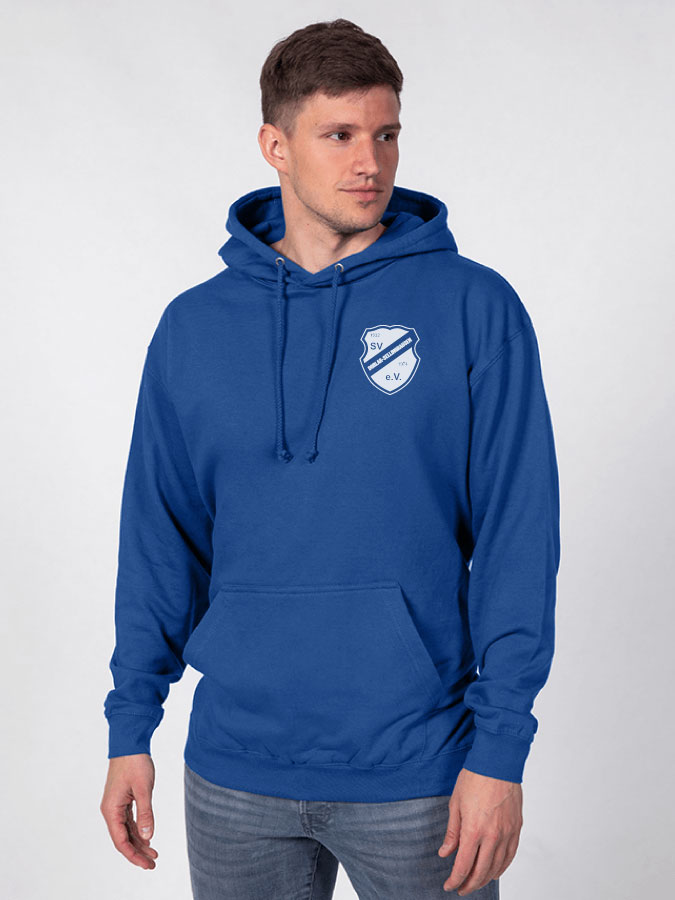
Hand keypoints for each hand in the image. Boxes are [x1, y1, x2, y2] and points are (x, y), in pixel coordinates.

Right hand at [100, 753, 158, 868]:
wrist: (129, 743)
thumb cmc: (134, 762)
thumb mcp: (143, 788)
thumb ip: (145, 813)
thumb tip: (148, 836)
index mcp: (111, 809)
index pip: (120, 840)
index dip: (133, 855)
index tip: (147, 864)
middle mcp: (110, 810)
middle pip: (123, 838)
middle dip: (137, 852)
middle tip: (153, 863)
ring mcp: (116, 805)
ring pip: (126, 831)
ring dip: (139, 842)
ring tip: (153, 853)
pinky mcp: (122, 800)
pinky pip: (129, 821)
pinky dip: (138, 830)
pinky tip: (147, 837)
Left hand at [438, 767, 521, 894]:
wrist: (497, 762)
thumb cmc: (475, 778)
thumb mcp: (455, 803)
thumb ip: (452, 832)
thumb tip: (445, 852)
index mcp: (474, 830)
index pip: (463, 866)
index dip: (455, 880)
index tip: (449, 886)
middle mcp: (492, 836)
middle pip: (481, 871)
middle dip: (469, 884)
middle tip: (461, 888)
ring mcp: (507, 833)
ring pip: (497, 867)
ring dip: (485, 879)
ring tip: (476, 882)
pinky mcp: (516, 827)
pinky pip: (510, 855)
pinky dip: (502, 867)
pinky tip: (495, 871)